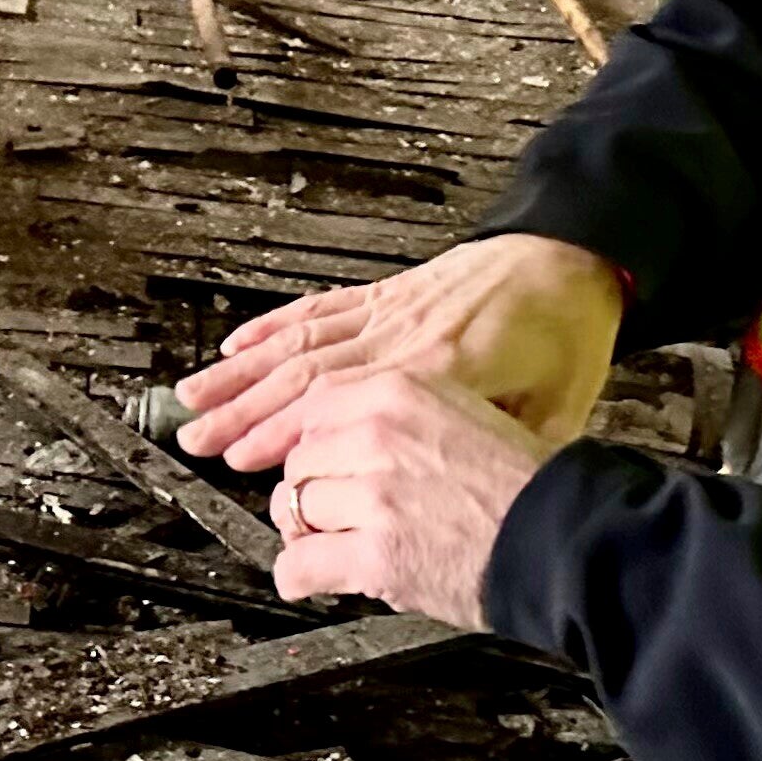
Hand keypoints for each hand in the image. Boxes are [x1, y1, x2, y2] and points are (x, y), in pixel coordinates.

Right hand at [174, 233, 621, 470]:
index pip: (344, 409)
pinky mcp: (386, 294)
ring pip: (299, 343)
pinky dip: (273, 326)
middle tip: (195, 436)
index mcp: (438, 371)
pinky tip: (238, 345)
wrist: (566, 256)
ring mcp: (387, 311)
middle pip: (304, 377)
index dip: (286, 435)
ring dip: (243, 371)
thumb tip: (472, 504)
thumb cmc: (565, 334)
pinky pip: (319, 310)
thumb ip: (503, 454)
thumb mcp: (556, 409)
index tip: (243, 460)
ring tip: (194, 395)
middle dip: (242, 409)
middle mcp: (399, 337)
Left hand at [267, 370, 553, 623]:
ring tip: (339, 546)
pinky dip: (298, 576)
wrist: (562, 539)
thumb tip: (344, 436)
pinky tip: (311, 579)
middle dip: (315, 489)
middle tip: (340, 514)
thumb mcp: (462, 413)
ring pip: (295, 509)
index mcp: (397, 391)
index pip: (313, 407)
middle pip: (299, 460)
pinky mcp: (375, 556)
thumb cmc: (525, 484)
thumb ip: (398, 416)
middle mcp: (376, 434)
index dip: (319, 443)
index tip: (330, 465)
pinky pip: (299, 564)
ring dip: (310, 533)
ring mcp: (373, 496)